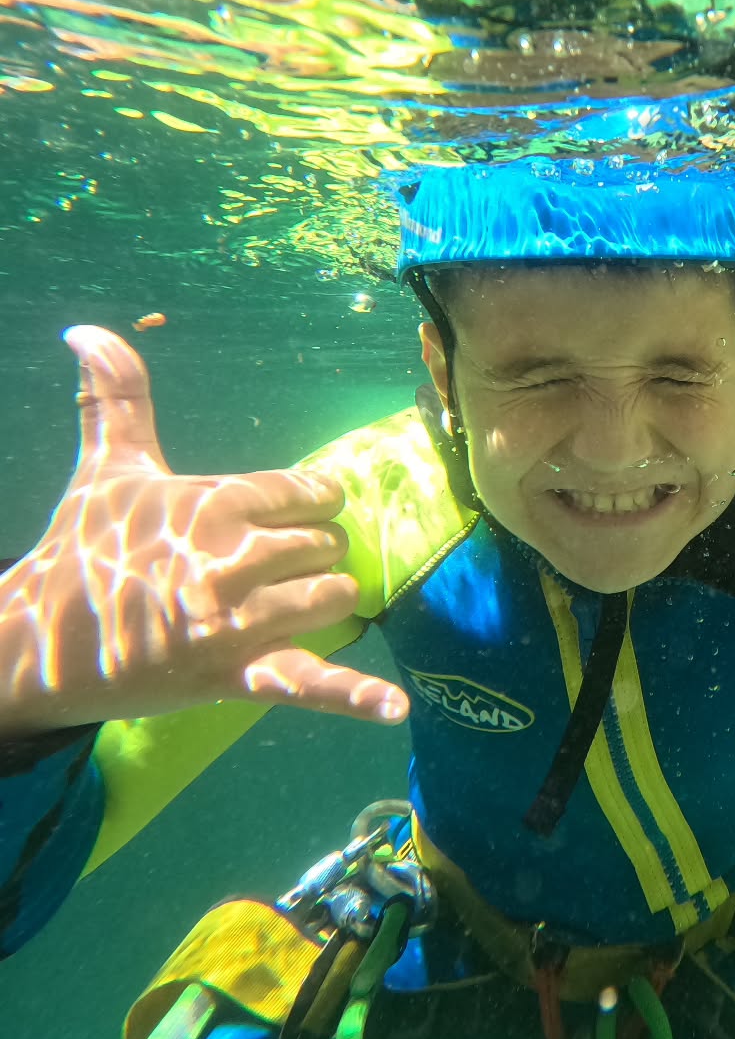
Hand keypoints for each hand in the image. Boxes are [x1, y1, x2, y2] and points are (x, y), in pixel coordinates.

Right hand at [0, 326, 409, 732]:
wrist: (36, 647)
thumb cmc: (82, 551)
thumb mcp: (108, 470)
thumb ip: (117, 397)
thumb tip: (87, 329)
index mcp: (217, 501)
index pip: (315, 492)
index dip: (306, 506)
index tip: (279, 518)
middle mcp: (233, 557)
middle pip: (329, 547)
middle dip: (308, 557)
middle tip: (257, 571)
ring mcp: (237, 622)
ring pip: (335, 599)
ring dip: (319, 603)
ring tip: (273, 608)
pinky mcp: (235, 676)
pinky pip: (308, 684)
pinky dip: (354, 699)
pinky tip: (394, 709)